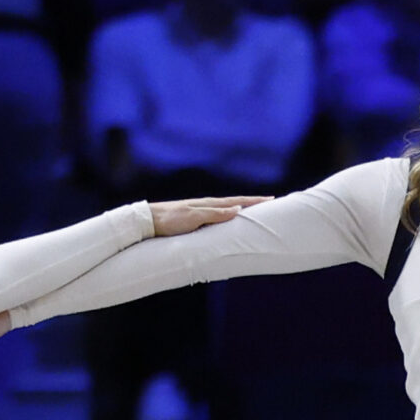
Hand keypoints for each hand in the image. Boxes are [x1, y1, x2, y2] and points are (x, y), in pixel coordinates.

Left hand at [148, 196, 267, 236]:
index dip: (254, 201)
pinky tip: (228, 218)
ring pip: (226, 208)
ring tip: (253, 210)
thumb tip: (238, 209)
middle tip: (269, 202)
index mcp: (209, 204)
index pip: (237, 201)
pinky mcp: (194, 217)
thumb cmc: (170, 220)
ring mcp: (200, 210)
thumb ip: (215, 214)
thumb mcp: (194, 217)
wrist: (149, 221)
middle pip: (235, 202)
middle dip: (252, 202)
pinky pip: (217, 215)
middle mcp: (207, 205)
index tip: (271, 199)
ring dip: (241, 208)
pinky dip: (228, 214)